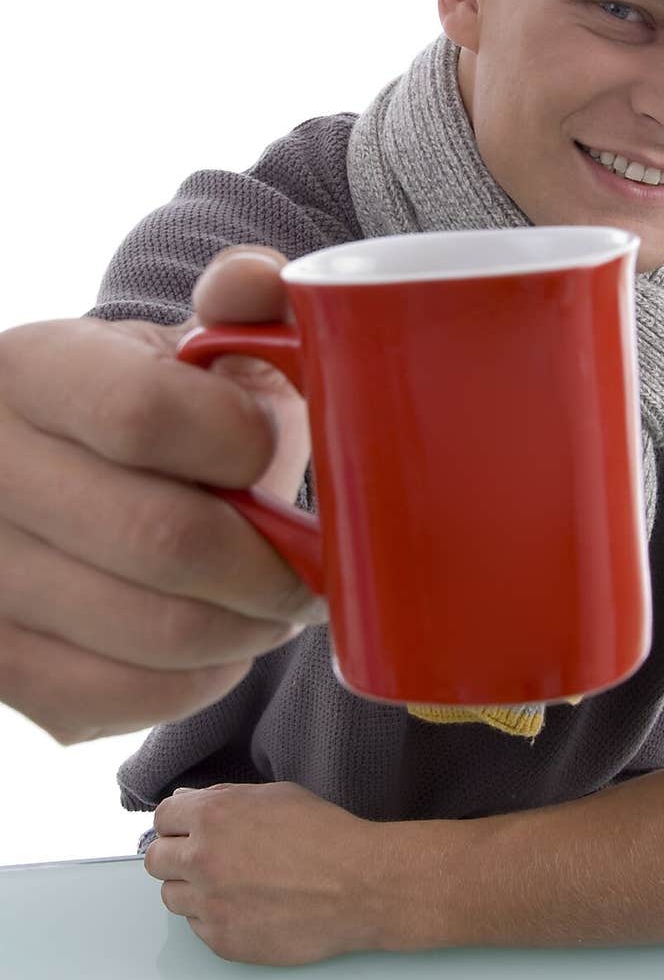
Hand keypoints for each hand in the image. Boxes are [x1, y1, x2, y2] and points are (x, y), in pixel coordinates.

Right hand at [0, 245, 325, 744]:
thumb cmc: (154, 409)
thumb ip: (241, 304)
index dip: (239, 445)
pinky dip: (206, 676)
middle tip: (315, 565)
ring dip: (250, 625)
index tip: (271, 458)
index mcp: (29, 373)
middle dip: (272, 562)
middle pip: (161, 540)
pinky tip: (219, 640)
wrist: (63, 474)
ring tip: (275, 602)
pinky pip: (133, 697)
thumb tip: (262, 282)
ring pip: (159, 633)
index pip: (141, 415)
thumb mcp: (191, 344)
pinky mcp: (2, 666)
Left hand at [145, 782, 390, 965]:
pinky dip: (212, 917)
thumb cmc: (326, 837)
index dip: (176, 822)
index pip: (162, 818)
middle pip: (156, 860)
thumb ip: (225, 799)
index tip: (184, 829)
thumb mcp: (274, 795)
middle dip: (176, 855)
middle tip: (201, 858)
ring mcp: (209, 903)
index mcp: (213, 815)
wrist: (358, 885)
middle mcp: (202, 858)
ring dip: (191, 889)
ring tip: (227, 884)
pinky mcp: (222, 939)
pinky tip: (242, 905)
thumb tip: (195, 805)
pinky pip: (196, 927)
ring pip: (171, 897)